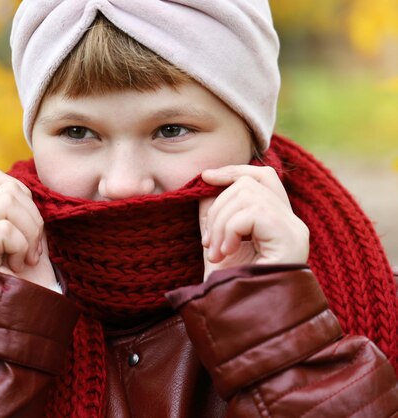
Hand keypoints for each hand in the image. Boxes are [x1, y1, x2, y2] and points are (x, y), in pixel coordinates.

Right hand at [0, 169, 57, 290]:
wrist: (17, 328)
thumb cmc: (28, 291)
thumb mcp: (31, 246)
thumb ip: (26, 219)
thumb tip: (33, 190)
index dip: (24, 196)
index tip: (32, 232)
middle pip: (8, 186)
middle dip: (33, 216)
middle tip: (34, 251)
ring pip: (6, 200)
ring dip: (29, 230)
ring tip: (26, 258)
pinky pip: (4, 228)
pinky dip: (21, 247)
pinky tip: (18, 268)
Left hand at [199, 165, 308, 280]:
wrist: (241, 320)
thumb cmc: (230, 286)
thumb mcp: (218, 242)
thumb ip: (216, 213)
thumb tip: (206, 182)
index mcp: (278, 222)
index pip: (263, 176)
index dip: (234, 170)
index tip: (205, 177)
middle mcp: (293, 223)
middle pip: (250, 183)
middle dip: (218, 207)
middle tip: (209, 243)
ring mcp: (294, 230)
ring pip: (247, 195)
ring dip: (221, 223)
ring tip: (217, 252)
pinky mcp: (290, 238)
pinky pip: (251, 213)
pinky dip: (230, 230)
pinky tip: (225, 253)